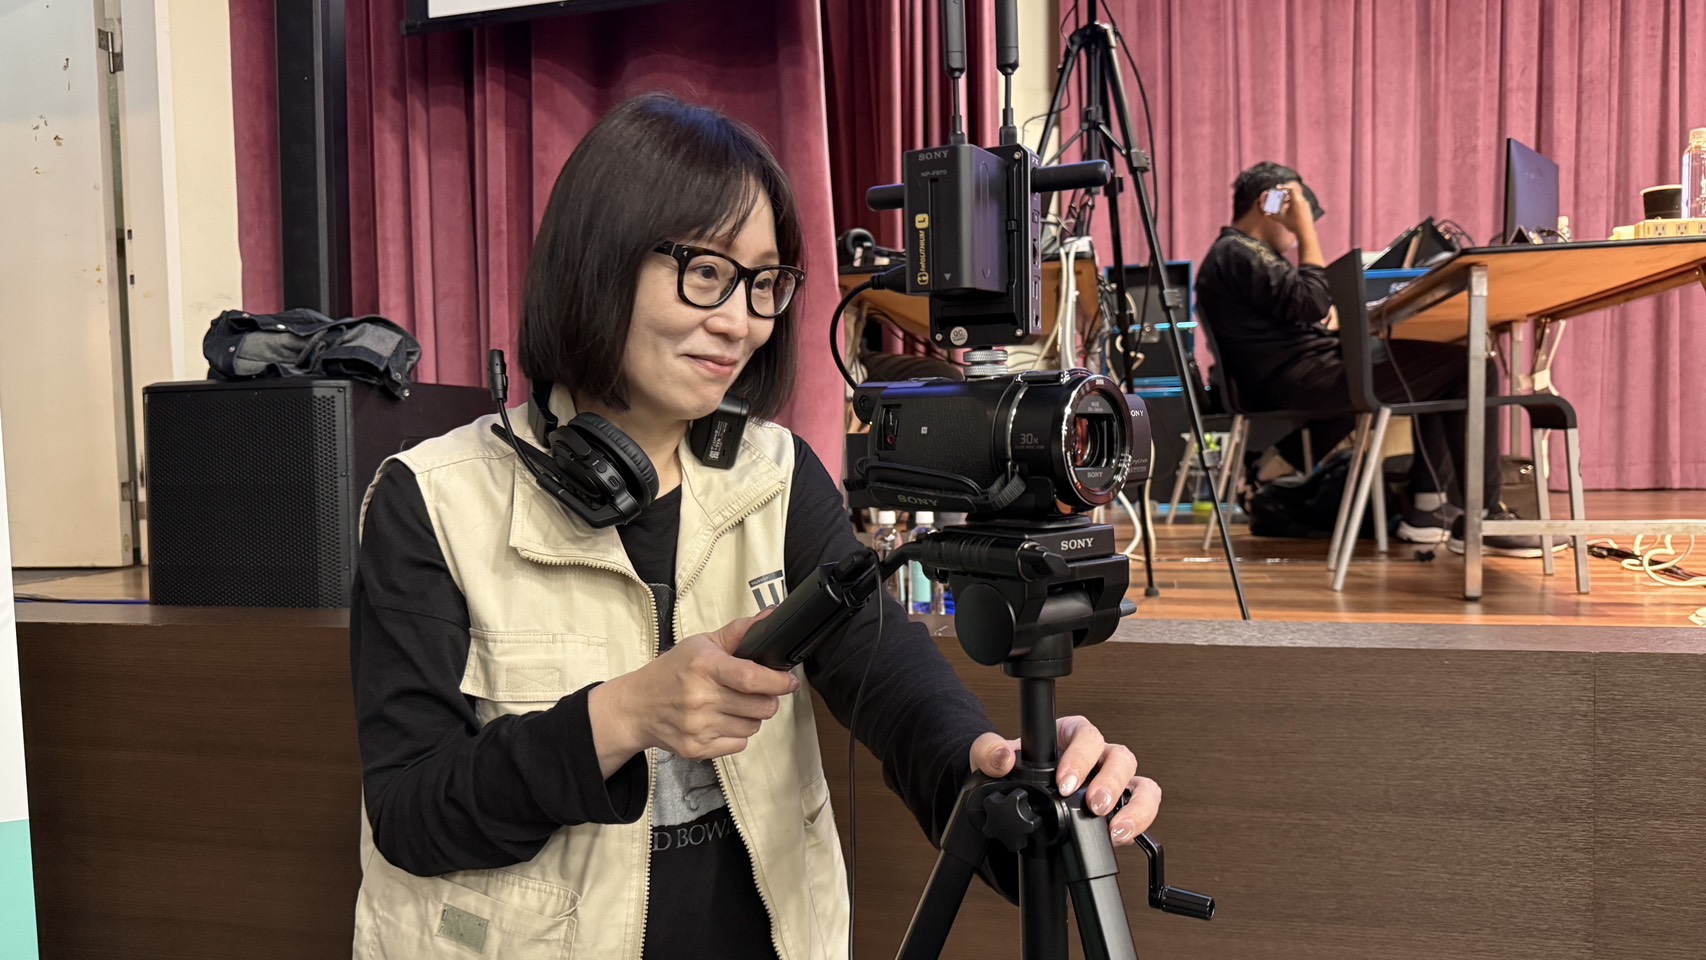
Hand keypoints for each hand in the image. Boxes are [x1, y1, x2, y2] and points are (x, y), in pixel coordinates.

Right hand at [589, 610, 792, 772]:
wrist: (636, 707)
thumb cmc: (671, 671)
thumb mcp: (701, 644)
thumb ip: (739, 632)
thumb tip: (772, 617)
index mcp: (704, 666)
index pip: (751, 678)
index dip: (778, 681)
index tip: (789, 681)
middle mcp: (700, 698)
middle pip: (761, 707)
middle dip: (768, 699)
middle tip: (757, 692)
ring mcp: (698, 726)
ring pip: (753, 727)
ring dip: (751, 716)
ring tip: (733, 705)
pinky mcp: (697, 749)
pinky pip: (739, 744)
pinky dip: (736, 734)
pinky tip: (720, 720)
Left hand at [968, 716, 1160, 846]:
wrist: (1012, 800)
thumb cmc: (1009, 773)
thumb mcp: (991, 759)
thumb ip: (989, 752)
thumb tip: (1002, 757)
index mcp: (1069, 736)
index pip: (1085, 734)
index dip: (1080, 757)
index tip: (1064, 783)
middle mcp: (1097, 756)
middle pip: (1120, 757)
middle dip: (1110, 783)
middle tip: (1093, 806)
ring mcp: (1112, 781)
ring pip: (1141, 783)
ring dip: (1134, 806)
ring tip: (1115, 829)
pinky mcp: (1121, 806)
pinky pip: (1143, 808)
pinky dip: (1139, 822)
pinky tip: (1119, 837)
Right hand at [1272, 181, 1314, 233]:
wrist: (1306, 232)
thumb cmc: (1294, 225)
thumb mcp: (1282, 220)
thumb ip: (1273, 216)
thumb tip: (1265, 214)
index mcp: (1297, 201)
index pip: (1291, 189)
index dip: (1284, 187)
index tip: (1278, 188)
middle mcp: (1303, 201)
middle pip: (1294, 193)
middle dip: (1285, 194)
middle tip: (1279, 196)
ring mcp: (1306, 204)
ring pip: (1297, 197)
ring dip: (1289, 199)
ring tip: (1283, 204)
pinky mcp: (1308, 208)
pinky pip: (1300, 202)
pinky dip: (1294, 202)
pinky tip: (1290, 209)